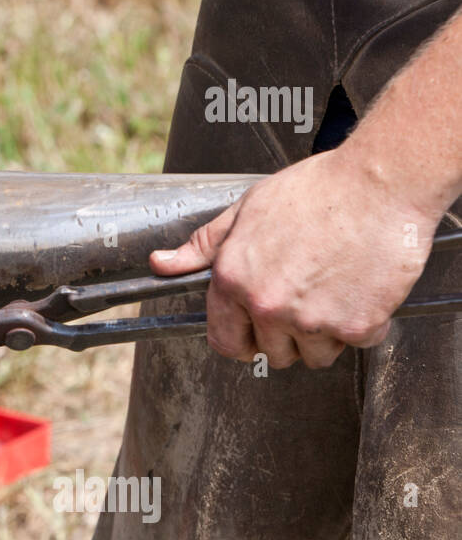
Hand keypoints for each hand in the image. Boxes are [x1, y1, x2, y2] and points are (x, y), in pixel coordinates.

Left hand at [149, 146, 441, 368]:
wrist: (379, 183)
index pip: (224, 341)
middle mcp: (266, 305)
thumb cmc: (317, 190)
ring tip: (334, 290)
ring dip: (325, 334)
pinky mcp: (355, 326)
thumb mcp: (246, 210)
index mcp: (233, 280)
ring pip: (315, 356)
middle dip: (287, 335)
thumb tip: (161, 264)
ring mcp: (310, 320)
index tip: (255, 335)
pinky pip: (356, 344)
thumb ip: (204, 246)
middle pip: (272, 354)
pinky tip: (362, 289)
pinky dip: (364, 325)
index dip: (241, 341)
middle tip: (305, 299)